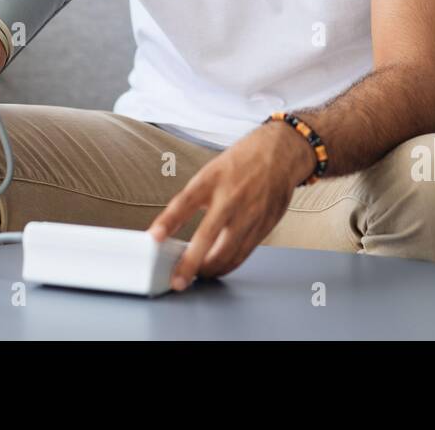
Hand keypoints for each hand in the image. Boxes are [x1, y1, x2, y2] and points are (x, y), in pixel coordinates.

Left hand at [146, 121, 314, 289]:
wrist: (280, 153)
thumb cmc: (241, 162)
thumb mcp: (211, 171)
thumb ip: (195, 198)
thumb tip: (171, 226)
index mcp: (212, 179)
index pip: (185, 202)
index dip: (168, 221)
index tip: (154, 238)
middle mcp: (231, 197)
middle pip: (207, 236)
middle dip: (190, 263)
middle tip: (177, 280)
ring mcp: (250, 213)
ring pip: (227, 252)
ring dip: (209, 270)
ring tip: (195, 276)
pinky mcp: (264, 226)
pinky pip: (243, 253)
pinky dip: (227, 265)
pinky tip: (217, 268)